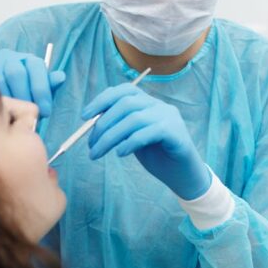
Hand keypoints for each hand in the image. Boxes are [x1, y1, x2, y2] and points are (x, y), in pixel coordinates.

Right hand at [0, 49, 65, 117]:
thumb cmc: (21, 89)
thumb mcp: (37, 88)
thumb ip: (48, 85)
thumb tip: (60, 77)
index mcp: (28, 60)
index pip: (37, 67)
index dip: (42, 90)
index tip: (45, 111)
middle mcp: (10, 58)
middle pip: (17, 73)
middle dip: (24, 96)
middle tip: (28, 114)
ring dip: (9, 101)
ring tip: (14, 115)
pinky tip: (0, 111)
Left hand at [82, 83, 211, 199]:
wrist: (183, 176)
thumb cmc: (157, 157)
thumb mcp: (133, 139)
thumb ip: (119, 128)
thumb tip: (92, 124)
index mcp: (149, 103)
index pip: (124, 91)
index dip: (102, 100)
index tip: (85, 116)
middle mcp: (160, 106)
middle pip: (126, 104)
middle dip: (103, 124)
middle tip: (91, 144)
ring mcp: (170, 118)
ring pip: (134, 119)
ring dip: (111, 137)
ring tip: (98, 153)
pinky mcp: (176, 133)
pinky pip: (148, 132)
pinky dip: (130, 142)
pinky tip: (120, 153)